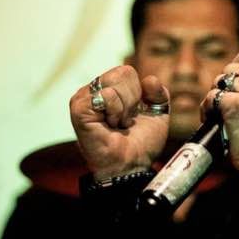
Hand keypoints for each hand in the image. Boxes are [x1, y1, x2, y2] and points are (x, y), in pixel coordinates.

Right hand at [69, 65, 169, 180]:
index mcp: (109, 89)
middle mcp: (94, 90)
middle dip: (133, 100)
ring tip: (116, 124)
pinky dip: (115, 111)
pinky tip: (108, 125)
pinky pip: (106, 95)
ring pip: (114, 81)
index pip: (127, 72)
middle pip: (123, 72)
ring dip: (124, 109)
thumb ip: (159, 94)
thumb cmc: (141, 144)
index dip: (138, 94)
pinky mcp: (79, 107)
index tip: (134, 116)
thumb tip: (149, 79)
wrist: (131, 165)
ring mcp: (84, 98)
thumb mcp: (157, 115)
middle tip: (124, 121)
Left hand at [201, 43, 238, 176]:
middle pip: (232, 67)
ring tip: (227, 116)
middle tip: (233, 106)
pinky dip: (208, 110)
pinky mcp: (237, 104)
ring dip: (217, 99)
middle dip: (227, 86)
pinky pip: (211, 98)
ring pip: (220, 82)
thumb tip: (238, 65)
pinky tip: (219, 122)